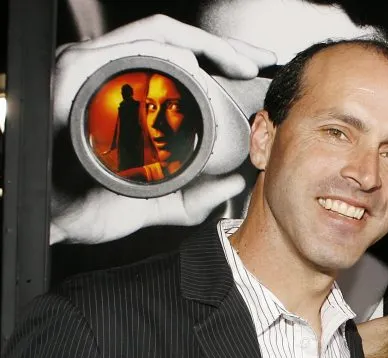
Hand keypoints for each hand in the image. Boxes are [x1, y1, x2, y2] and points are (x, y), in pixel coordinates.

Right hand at [50, 15, 272, 243]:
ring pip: (157, 35)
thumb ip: (196, 196)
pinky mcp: (79, 71)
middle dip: (225, 46)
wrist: (58, 220)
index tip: (256, 70)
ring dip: (205, 45)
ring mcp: (92, 68)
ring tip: (239, 63)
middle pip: (174, 40)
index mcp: (125, 95)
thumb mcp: (161, 202)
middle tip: (258, 61)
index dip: (220, 58)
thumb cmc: (93, 206)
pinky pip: (128, 48)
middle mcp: (108, 73)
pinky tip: (197, 63)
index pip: (178, 59)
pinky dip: (165, 50)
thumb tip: (234, 183)